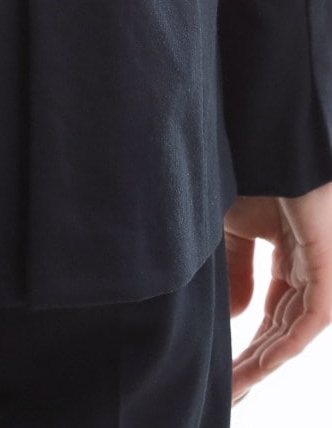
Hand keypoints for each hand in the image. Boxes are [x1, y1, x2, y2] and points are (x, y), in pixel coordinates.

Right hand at [225, 181, 331, 406]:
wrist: (274, 147)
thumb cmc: (255, 174)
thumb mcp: (236, 227)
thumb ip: (238, 272)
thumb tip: (239, 317)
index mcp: (292, 260)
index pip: (271, 316)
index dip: (245, 345)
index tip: (218, 369)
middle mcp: (310, 273)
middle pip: (280, 333)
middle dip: (251, 364)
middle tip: (224, 392)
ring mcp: (322, 275)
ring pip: (292, 334)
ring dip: (261, 365)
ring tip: (232, 389)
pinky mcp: (328, 275)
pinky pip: (307, 322)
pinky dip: (281, 346)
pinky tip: (256, 366)